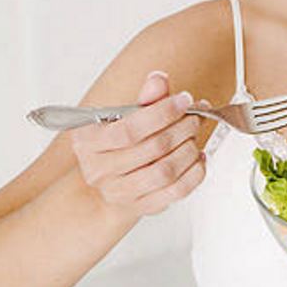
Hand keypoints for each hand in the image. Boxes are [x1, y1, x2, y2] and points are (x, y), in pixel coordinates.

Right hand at [70, 70, 207, 218]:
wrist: (111, 182)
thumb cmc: (120, 143)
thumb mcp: (125, 116)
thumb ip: (144, 98)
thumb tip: (159, 79)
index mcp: (88, 141)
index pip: (129, 129)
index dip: (163, 113)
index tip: (185, 100)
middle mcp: (99, 170)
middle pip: (152, 149)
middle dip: (182, 129)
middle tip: (194, 117)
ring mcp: (119, 192)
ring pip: (165, 171)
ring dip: (189, 150)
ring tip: (194, 136)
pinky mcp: (141, 207)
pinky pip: (176, 192)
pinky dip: (194, 173)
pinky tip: (197, 158)